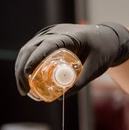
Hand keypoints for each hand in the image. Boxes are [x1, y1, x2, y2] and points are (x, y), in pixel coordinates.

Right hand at [14, 23, 128, 96]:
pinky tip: (26, 80)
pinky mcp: (46, 40)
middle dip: (22, 70)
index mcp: (67, 35)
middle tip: (24, 90)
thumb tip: (61, 96)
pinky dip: (26, 65)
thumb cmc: (103, 50)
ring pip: (27, 50)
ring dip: (21, 69)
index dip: (34, 59)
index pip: (45, 45)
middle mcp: (54, 32)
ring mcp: (48, 35)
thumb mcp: (95, 67)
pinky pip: (31, 51)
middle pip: (30, 49)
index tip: (27, 74)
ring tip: (24, 89)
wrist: (107, 38)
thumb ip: (81, 81)